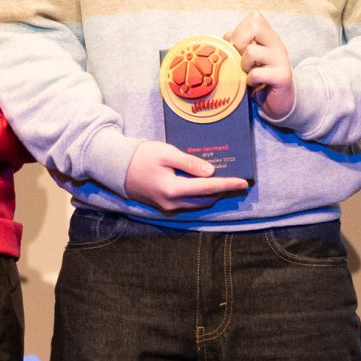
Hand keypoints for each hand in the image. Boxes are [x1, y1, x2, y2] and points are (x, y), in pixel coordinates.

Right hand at [123, 139, 249, 210]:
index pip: (208, 188)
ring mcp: (168, 207)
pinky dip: (200, 196)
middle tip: (237, 182)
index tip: (243, 182)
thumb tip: (210, 172)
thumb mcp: (166, 153)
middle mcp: (172, 203)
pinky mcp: (164, 206)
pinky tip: (206, 186)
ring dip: (212, 195)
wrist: (117, 168)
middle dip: (223, 191)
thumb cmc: (142, 156)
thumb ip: (189, 163)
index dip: (227, 185)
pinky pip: (189, 204)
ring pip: (198, 204)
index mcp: (173, 189)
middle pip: (206, 199)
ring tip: (225, 183)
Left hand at [228, 11, 294, 120]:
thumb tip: (227, 35)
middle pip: (255, 26)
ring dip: (244, 64)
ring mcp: (281, 60)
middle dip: (239, 41)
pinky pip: (257, 73)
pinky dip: (250, 80)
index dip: (240, 30)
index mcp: (269, 37)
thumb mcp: (249, 58)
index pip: (255, 17)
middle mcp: (276, 44)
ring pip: (252, 51)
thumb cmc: (262, 79)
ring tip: (248, 73)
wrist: (282, 101)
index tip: (238, 47)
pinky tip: (253, 84)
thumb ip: (239, 44)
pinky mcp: (282, 76)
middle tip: (240, 57)